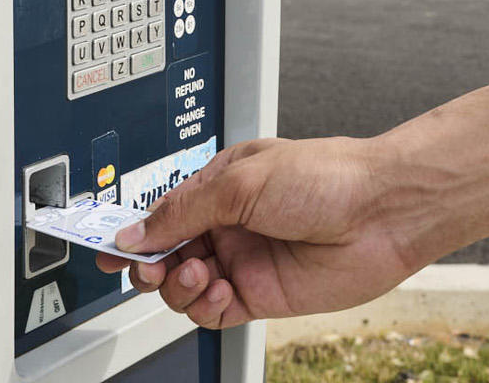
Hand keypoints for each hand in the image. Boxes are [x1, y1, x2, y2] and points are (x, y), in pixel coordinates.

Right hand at [96, 137, 449, 328]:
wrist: (385, 211)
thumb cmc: (329, 177)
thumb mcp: (241, 180)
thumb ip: (181, 208)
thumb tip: (134, 231)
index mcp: (219, 186)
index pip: (160, 213)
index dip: (130, 231)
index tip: (103, 245)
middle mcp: (228, 224)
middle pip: (164, 254)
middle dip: (147, 264)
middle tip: (147, 267)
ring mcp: (244, 261)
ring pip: (182, 287)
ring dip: (176, 285)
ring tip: (193, 275)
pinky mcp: (261, 295)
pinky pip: (212, 311)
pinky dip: (203, 306)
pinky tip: (214, 292)